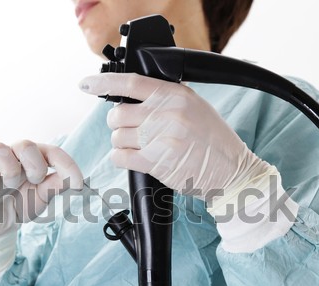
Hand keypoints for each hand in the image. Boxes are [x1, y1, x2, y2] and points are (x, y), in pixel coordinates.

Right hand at [0, 140, 82, 238]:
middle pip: (25, 144)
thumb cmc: (22, 203)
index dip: (66, 165)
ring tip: (11, 186)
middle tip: (36, 182)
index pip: (52, 152)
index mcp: (34, 157)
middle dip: (35, 166)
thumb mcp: (44, 197)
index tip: (78, 184)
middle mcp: (14, 154)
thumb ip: (58, 186)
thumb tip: (77, 180)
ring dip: (10, 171)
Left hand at [79, 73, 270, 201]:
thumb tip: (130, 97)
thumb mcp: (194, 106)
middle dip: (118, 124)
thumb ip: (165, 98)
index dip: (104, 82)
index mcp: (175, 95)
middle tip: (131, 130)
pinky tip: (135, 158)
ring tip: (140, 146)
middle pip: (118, 114)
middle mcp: (167, 114)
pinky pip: (120, 157)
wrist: (231, 170)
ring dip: (122, 143)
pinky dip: (122, 158)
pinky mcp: (156, 163)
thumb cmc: (212, 140)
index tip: (86, 85)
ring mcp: (161, 138)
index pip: (131, 83)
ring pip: (117, 137)